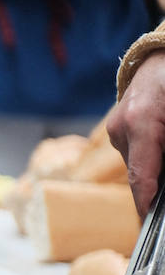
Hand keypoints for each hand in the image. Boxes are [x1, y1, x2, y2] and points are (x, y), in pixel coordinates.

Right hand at [106, 51, 164, 215]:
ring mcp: (116, 130)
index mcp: (140, 123)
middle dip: (155, 186)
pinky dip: (151, 157)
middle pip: (142, 172)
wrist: (161, 57)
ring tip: (162, 171)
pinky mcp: (117, 130)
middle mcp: (121, 129)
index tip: (146, 217)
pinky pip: (136, 153)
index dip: (145, 200)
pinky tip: (160, 150)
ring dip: (155, 169)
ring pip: (139, 164)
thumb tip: (161, 178)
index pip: (142, 174)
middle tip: (161, 199)